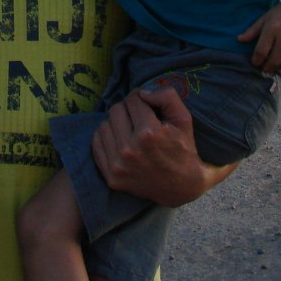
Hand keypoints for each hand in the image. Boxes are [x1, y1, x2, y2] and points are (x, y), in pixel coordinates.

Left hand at [91, 84, 230, 206]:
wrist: (182, 188)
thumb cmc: (183, 149)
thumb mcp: (183, 119)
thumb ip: (166, 96)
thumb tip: (142, 92)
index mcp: (148, 134)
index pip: (133, 100)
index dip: (141, 99)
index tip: (146, 106)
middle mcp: (129, 150)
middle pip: (116, 110)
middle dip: (128, 110)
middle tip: (138, 117)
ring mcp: (118, 166)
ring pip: (104, 125)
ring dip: (116, 124)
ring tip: (129, 130)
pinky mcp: (110, 177)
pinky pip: (96, 144)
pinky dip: (107, 138)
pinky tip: (120, 141)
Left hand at [237, 0, 280, 70]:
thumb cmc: (280, 13)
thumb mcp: (264, 19)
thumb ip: (252, 30)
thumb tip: (239, 40)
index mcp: (272, 28)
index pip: (261, 51)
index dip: (256, 60)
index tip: (255, 63)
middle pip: (274, 60)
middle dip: (267, 68)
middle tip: (264, 68)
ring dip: (279, 68)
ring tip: (275, 65)